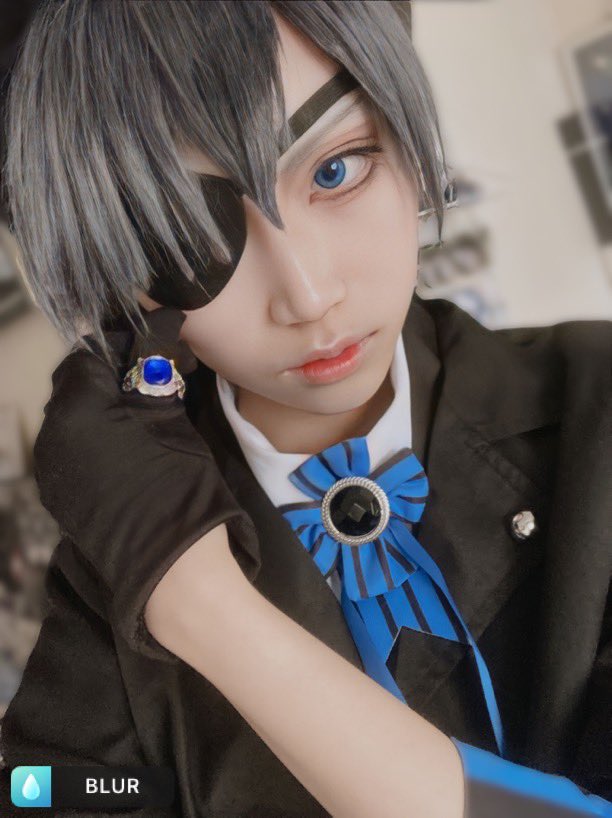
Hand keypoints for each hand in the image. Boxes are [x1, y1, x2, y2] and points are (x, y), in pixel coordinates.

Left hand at [33, 307, 259, 661]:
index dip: (120, 347)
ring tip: (145, 416)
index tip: (155, 352)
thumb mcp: (170, 417)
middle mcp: (50, 439)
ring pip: (72, 421)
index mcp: (74, 412)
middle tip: (155, 382)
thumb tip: (156, 323)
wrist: (174, 571)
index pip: (87, 357)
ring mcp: (52, 473)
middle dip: (110, 377)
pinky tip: (130, 450)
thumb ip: (154, 367)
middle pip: (74, 388)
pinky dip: (96, 441)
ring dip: (103, 409)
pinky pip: (72, 452)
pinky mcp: (61, 499)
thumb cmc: (180, 486)